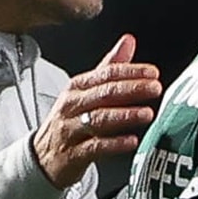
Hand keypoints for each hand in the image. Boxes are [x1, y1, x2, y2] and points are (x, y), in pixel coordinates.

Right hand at [32, 34, 161, 187]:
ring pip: (98, 119)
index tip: (152, 72)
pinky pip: (95, 147)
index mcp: (77, 87)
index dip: (131, 71)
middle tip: (154, 88)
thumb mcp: (85, 91)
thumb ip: (109, 67)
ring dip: (125, 115)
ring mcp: (71, 130)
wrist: (42, 157)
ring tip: (146, 114)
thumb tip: (128, 41)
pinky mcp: (73, 154)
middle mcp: (73, 106)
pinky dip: (114, 144)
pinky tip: (131, 141)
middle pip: (103, 93)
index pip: (106, 74)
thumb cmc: (69, 120)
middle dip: (131, 89)